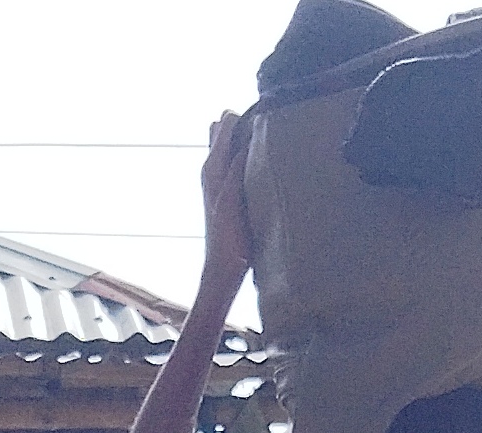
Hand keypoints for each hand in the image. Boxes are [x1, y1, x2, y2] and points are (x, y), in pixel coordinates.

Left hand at [200, 111, 253, 280]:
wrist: (224, 267)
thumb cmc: (229, 237)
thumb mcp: (232, 197)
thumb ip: (237, 165)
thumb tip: (249, 135)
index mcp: (212, 166)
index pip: (225, 122)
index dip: (245, 116)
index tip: (268, 117)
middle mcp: (212, 168)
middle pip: (225, 127)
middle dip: (245, 123)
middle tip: (270, 131)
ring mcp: (220, 179)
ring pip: (231, 143)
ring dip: (247, 139)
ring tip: (270, 144)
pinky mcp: (229, 190)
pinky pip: (237, 160)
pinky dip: (249, 154)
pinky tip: (266, 162)